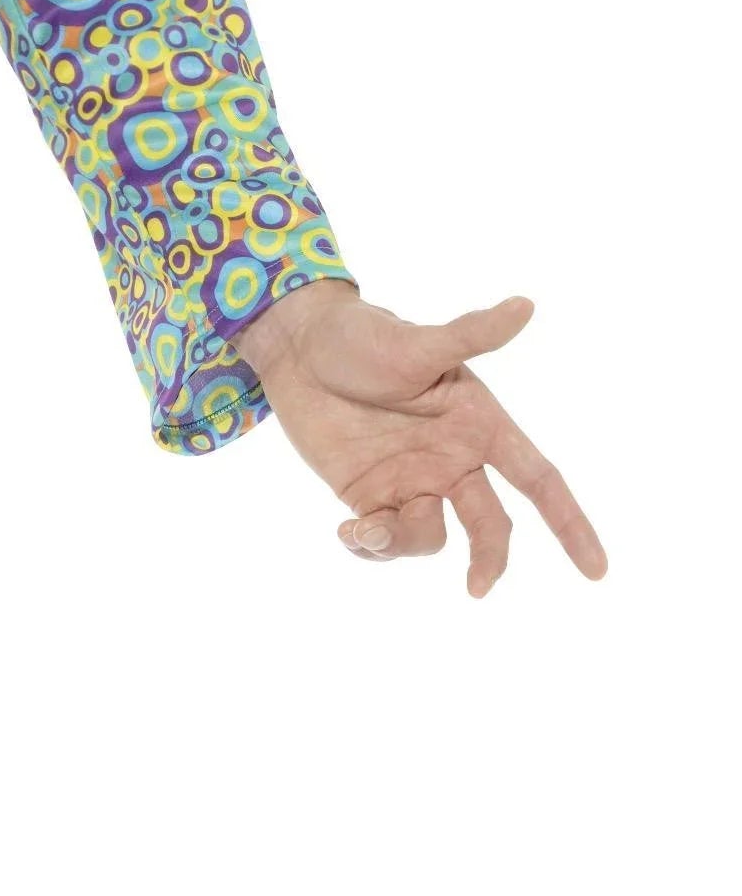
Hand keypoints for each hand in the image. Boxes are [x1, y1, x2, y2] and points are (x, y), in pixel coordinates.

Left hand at [233, 282, 605, 596]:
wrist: (299, 353)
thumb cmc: (363, 338)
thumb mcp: (416, 343)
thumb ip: (470, 336)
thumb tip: (525, 306)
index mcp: (481, 426)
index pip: (539, 480)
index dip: (570, 524)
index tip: (596, 570)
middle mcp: (454, 460)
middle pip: (491, 525)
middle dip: (490, 559)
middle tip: (477, 589)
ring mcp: (413, 482)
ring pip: (431, 537)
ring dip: (404, 542)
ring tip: (364, 528)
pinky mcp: (371, 497)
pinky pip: (385, 541)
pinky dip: (370, 548)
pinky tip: (347, 531)